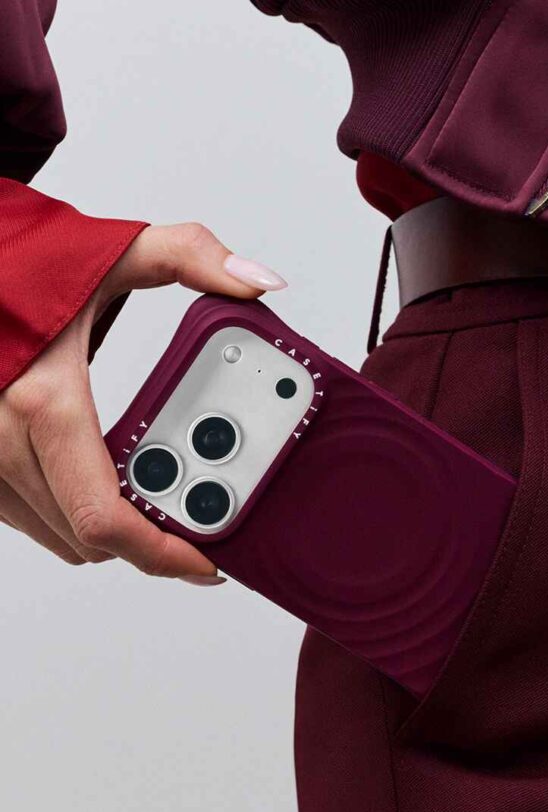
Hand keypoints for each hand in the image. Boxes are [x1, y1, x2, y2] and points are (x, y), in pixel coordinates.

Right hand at [0, 222, 285, 582]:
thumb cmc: (16, 262)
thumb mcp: (111, 249)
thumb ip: (191, 256)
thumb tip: (257, 281)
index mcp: (42, 401)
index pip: (105, 519)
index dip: (162, 555)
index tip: (205, 560)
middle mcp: (1, 440)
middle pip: (88, 541)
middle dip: (149, 543)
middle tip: (195, 520)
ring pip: (58, 537)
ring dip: (111, 532)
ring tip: (158, 499)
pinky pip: (28, 518)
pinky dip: (72, 514)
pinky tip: (106, 484)